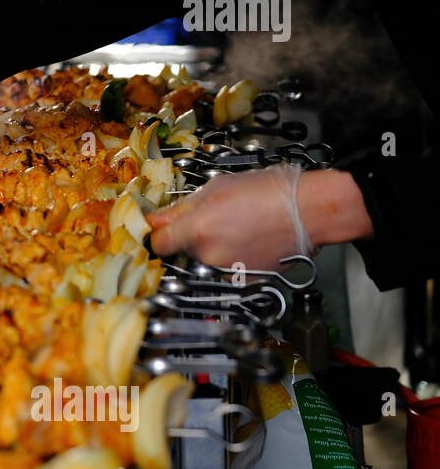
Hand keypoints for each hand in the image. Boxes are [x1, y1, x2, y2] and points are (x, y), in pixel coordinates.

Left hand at [147, 163, 313, 270]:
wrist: (310, 210)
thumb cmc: (269, 192)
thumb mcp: (217, 187)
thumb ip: (182, 208)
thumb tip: (158, 219)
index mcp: (197, 229)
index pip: (158, 244)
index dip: (159, 235)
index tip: (162, 230)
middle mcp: (208, 254)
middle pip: (183, 250)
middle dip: (192, 236)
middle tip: (215, 218)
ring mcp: (227, 270)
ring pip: (205, 259)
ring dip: (214, 246)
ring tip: (238, 227)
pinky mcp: (244, 280)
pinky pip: (226, 268)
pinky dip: (232, 256)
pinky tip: (250, 239)